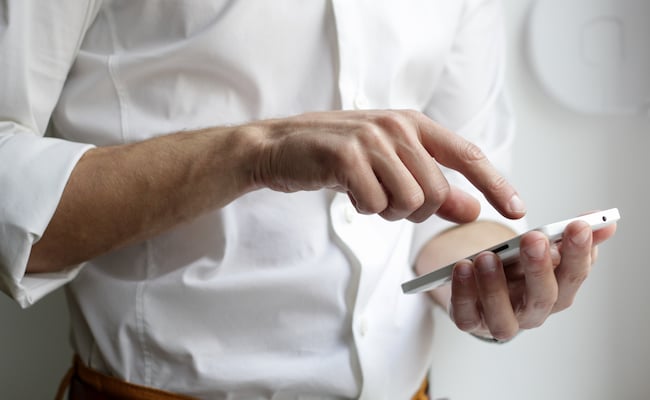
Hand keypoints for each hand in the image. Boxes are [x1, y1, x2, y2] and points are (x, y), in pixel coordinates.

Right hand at [250, 110, 525, 222]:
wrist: (281, 146)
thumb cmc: (338, 156)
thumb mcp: (390, 167)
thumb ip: (433, 187)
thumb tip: (472, 210)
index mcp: (413, 124)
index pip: (467, 155)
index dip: (495, 184)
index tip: (516, 210)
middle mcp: (397, 126)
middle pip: (436, 192)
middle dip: (415, 210)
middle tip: (386, 200)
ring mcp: (371, 139)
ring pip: (409, 201)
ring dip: (387, 211)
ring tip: (365, 192)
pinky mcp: (346, 156)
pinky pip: (375, 204)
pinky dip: (363, 208)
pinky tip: (347, 191)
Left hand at [448, 220, 616, 340]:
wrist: (483, 288)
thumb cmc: (518, 270)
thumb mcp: (542, 250)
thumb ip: (569, 237)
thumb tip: (605, 222)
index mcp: (557, 292)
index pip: (574, 276)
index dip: (579, 253)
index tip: (578, 225)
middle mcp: (533, 312)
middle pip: (542, 298)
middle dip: (539, 268)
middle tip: (534, 239)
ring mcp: (501, 321)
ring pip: (503, 316)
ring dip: (495, 286)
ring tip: (487, 256)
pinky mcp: (470, 322)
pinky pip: (466, 315)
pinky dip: (463, 293)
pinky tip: (462, 268)